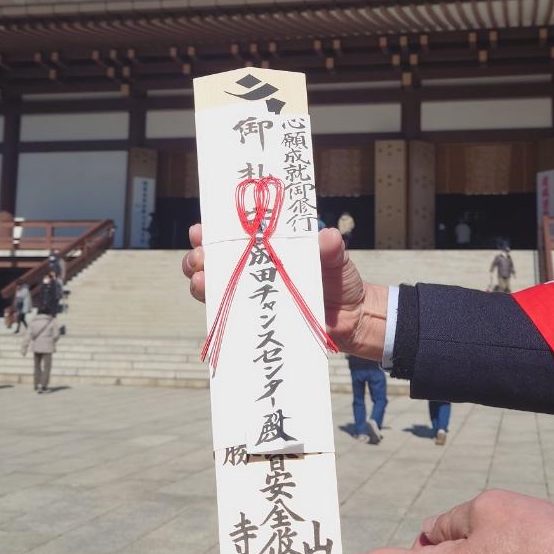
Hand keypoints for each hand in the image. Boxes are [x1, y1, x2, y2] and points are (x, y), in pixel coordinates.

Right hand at [182, 223, 388, 359]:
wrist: (353, 317)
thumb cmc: (341, 279)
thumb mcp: (338, 258)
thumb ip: (331, 248)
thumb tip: (327, 237)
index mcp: (268, 248)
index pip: (232, 236)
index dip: (211, 232)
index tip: (200, 231)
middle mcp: (254, 270)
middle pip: (213, 262)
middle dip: (199, 258)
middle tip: (201, 258)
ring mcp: (254, 296)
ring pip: (214, 290)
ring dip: (201, 285)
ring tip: (201, 282)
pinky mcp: (258, 321)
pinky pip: (231, 322)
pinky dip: (218, 321)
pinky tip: (212, 318)